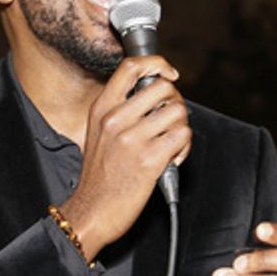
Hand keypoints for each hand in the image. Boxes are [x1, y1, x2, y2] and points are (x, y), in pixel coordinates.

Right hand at [59, 55, 190, 259]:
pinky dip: (184, 148)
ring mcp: (132, 138)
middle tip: (170, 121)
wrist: (92, 212)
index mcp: (101, 108)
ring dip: (181, 128)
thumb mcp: (98, 134)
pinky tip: (171, 159)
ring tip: (171, 145)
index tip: (169, 73)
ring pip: (178, 112)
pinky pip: (182, 136)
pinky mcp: (149, 158)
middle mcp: (115, 119)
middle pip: (163, 88)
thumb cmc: (98, 177)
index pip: (131, 67)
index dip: (157, 63)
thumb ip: (120, 111)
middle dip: (175, 103)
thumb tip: (154, 96)